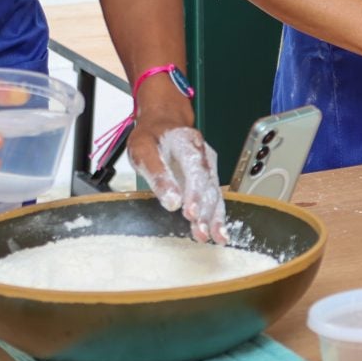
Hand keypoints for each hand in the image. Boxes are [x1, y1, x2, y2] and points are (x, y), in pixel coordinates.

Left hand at [134, 122, 228, 243]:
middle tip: (199, 232)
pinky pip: (215, 197)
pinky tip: (218, 233)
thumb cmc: (152, 137)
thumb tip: (171, 202)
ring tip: (212, 237)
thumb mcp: (143, 149)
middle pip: (207, 184)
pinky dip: (217, 216)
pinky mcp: (208, 178)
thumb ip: (157, 173)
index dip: (193, 192)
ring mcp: (208, 167)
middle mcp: (203, 155)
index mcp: (187, 142)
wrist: (163, 123)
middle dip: (204, 211)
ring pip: (214, 193)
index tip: (189, 212)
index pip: (193, 168)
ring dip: (213, 217)